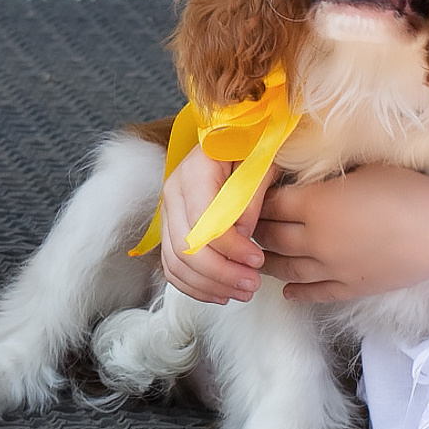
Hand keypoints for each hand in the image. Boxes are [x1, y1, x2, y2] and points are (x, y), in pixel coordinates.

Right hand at [158, 146, 267, 304]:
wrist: (231, 135)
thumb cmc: (249, 146)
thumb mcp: (260, 160)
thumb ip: (251, 195)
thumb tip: (244, 233)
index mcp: (194, 171)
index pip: (203, 221)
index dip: (230, 247)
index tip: (257, 259)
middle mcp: (172, 192)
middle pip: (185, 247)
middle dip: (220, 273)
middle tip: (252, 283)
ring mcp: (167, 211)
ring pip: (176, 261)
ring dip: (209, 285)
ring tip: (242, 292)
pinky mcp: (169, 227)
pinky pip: (171, 265)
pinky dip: (193, 286)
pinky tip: (220, 293)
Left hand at [255, 166, 428, 301]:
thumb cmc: (404, 189)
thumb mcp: (361, 169)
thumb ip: (327, 177)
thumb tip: (310, 179)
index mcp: (314, 205)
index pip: (271, 203)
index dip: (258, 200)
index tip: (253, 197)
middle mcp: (314, 239)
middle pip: (272, 237)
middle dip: (257, 231)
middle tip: (248, 227)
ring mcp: (331, 268)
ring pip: (286, 268)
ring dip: (269, 262)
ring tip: (258, 259)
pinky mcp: (350, 288)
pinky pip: (315, 292)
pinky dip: (298, 293)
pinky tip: (288, 292)